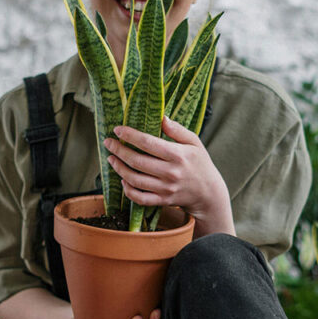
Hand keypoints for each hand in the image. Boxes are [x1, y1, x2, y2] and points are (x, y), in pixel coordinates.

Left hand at [104, 115, 234, 236]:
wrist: (208, 193)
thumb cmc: (200, 163)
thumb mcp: (194, 142)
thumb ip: (177, 130)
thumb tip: (161, 118)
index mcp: (178, 155)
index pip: (148, 143)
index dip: (130, 135)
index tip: (118, 129)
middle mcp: (170, 172)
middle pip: (137, 161)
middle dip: (119, 150)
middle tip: (108, 143)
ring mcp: (165, 188)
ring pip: (135, 179)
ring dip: (119, 168)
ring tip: (112, 159)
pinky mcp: (162, 200)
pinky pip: (140, 198)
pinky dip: (128, 190)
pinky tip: (123, 179)